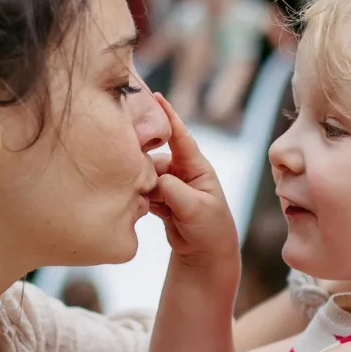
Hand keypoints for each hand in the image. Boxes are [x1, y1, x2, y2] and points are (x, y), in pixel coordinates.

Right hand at [149, 93, 239, 273]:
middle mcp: (182, 171)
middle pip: (155, 158)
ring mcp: (170, 185)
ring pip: (146, 176)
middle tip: (144, 185)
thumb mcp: (196, 207)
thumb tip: (151, 179)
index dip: (167, 116)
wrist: (206, 255)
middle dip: (145, 167)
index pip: (180, 136)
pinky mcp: (160, 199)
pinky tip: (144, 211)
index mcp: (197, 167)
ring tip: (149, 204)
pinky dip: (140, 199)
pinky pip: (143, 191)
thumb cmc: (210, 229)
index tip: (155, 96)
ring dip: (142, 187)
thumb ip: (172, 190)